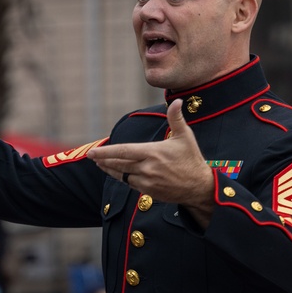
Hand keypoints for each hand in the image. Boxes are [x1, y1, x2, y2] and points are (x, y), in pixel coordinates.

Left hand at [88, 99, 213, 225]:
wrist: (199, 187)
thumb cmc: (191, 159)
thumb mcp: (185, 137)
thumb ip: (176, 118)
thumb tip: (178, 100)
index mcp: (153, 152)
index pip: (123, 151)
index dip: (105, 152)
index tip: (92, 153)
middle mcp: (147, 168)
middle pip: (118, 164)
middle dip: (104, 160)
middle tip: (93, 157)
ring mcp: (147, 182)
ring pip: (122, 176)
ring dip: (111, 170)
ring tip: (101, 165)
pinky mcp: (149, 192)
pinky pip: (130, 184)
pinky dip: (123, 178)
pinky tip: (118, 174)